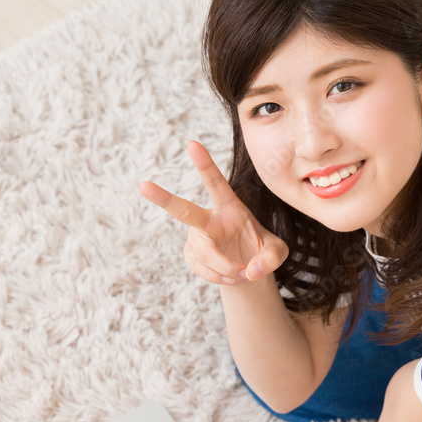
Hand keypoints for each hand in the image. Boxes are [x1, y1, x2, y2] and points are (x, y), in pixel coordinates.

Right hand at [139, 140, 287, 284]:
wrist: (247, 271)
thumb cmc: (262, 253)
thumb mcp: (278, 252)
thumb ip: (272, 258)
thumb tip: (251, 270)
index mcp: (230, 207)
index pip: (216, 183)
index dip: (205, 165)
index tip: (193, 144)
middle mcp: (209, 219)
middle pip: (184, 211)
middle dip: (164, 199)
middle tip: (144, 186)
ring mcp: (197, 238)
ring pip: (206, 254)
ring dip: (226, 267)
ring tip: (242, 272)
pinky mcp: (191, 255)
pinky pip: (203, 269)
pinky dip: (219, 277)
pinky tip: (230, 277)